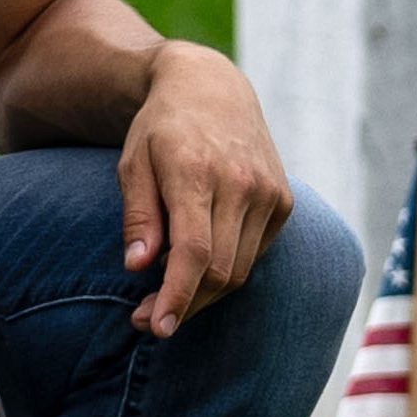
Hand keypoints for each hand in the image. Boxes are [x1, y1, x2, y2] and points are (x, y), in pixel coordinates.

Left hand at [117, 44, 294, 338]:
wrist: (212, 88)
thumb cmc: (161, 129)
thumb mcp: (133, 164)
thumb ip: (138, 216)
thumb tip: (138, 266)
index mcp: (197, 173)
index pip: (194, 252)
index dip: (177, 296)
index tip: (157, 328)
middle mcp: (241, 184)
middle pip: (220, 271)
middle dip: (184, 304)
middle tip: (146, 318)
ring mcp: (268, 193)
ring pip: (240, 269)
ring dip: (204, 293)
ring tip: (168, 293)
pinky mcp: (283, 201)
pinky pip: (254, 254)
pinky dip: (226, 267)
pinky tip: (199, 260)